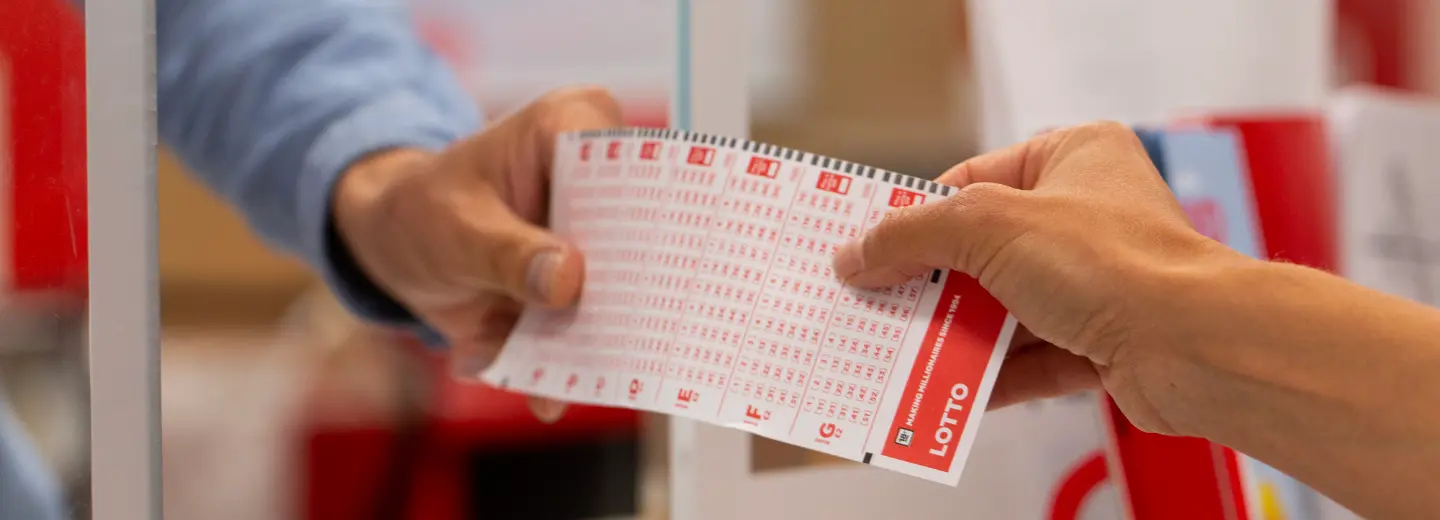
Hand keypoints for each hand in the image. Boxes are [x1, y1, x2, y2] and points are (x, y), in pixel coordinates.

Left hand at [331, 87, 621, 422]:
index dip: (648, 226)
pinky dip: (566, 369)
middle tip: (612, 352)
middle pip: (647, 242)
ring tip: (554, 381)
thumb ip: (508, 254)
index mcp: (577, 127)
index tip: (636, 278)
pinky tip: (532, 386)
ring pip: (628, 299)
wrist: (396, 245)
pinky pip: (598, 334)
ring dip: (596, 347)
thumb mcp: (454, 229)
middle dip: (629, 301)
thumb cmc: (423, 210)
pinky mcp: (589, 290)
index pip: (639, 171)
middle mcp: (603, 178)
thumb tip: (569, 279)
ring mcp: (601, 239)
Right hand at [832, 121, 1253, 434]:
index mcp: (1072, 158)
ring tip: (900, 351)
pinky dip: (990, 374)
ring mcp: (1097, 281)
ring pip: (1004, 308)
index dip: (917, 216)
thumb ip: (914, 235)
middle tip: (875, 301)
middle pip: (981, 250)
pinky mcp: (1103, 341)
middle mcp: (1088, 215)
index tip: (869, 245)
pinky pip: (1030, 357)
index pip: (972, 181)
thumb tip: (859, 253)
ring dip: (956, 332)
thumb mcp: (989, 227)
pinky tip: (949, 390)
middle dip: (931, 282)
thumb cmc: (1118, 263)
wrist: (1195, 345)